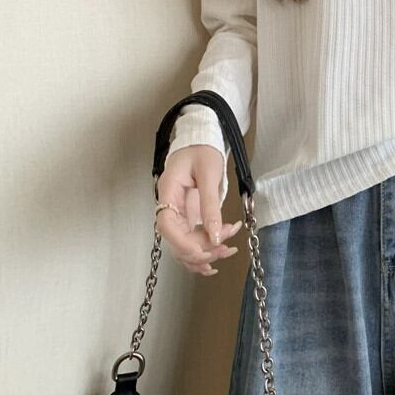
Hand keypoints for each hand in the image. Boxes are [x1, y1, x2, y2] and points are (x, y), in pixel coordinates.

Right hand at [155, 145, 242, 276]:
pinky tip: (222, 248)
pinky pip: (194, 236)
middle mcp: (170, 205)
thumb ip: (210, 204)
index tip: (201, 252)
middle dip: (200, 249)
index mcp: (168, 191)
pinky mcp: (189, 215)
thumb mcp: (208, 173)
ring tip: (228, 248)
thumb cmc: (202, 151)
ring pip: (185, 241)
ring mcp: (179, 212)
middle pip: (177, 238)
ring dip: (205, 250)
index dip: (181, 243)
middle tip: (225, 248)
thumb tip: (214, 234)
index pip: (166, 225)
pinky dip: (207, 245)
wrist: (202, 142)